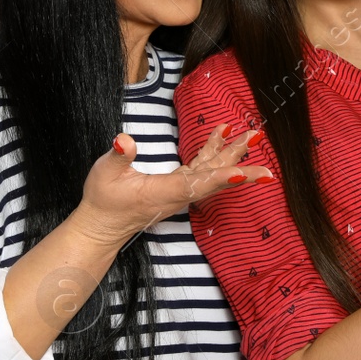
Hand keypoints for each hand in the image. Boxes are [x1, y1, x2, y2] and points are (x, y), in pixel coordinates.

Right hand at [74, 124, 272, 246]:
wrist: (102, 225)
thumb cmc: (103, 200)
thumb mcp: (104, 174)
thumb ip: (118, 157)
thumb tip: (124, 140)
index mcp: (163, 192)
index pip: (196, 184)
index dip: (219, 178)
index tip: (241, 173)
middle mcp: (178, 194)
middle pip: (214, 176)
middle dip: (238, 159)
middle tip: (258, 140)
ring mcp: (181, 191)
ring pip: (212, 171)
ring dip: (232, 152)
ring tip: (251, 135)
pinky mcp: (179, 186)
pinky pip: (203, 169)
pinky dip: (214, 151)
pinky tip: (223, 134)